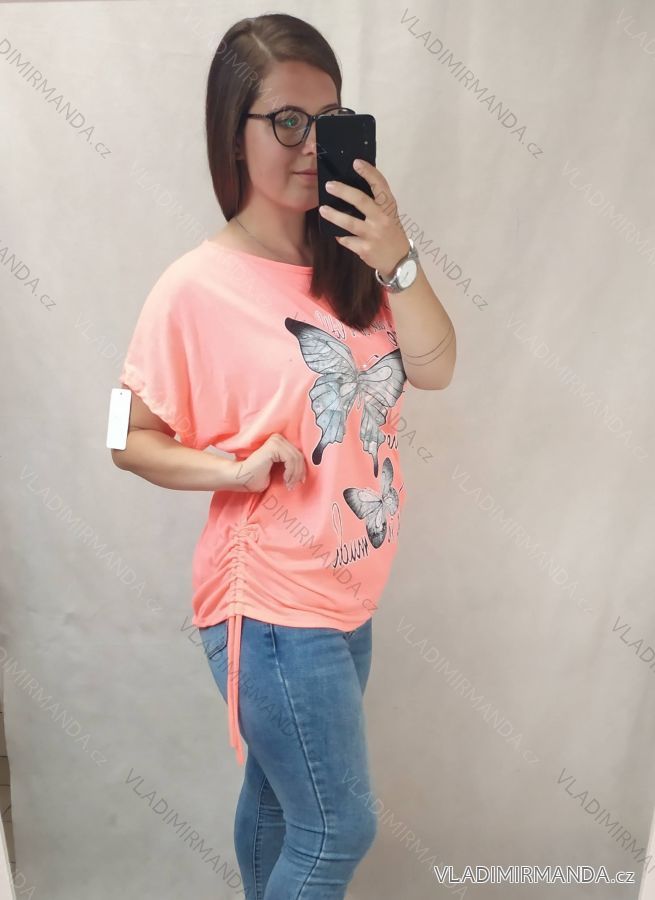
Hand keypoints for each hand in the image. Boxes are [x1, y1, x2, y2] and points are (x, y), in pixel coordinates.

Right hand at [230, 433, 306, 493]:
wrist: (239, 478)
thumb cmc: (255, 477)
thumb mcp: (278, 472)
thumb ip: (288, 466)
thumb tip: (305, 469)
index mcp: (279, 443)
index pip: (298, 454)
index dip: (301, 469)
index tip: (300, 482)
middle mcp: (277, 439)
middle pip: (299, 456)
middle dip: (299, 473)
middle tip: (293, 485)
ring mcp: (275, 441)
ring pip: (297, 458)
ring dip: (295, 474)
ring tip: (289, 484)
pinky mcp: (273, 446)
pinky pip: (291, 459)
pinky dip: (291, 471)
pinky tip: (285, 479)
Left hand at [318, 159, 409, 278]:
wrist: (399, 261)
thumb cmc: (391, 232)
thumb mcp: (389, 214)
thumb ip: (376, 202)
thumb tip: (353, 185)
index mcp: (389, 207)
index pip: (380, 185)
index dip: (368, 172)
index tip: (356, 162)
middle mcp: (382, 219)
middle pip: (360, 200)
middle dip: (343, 191)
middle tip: (329, 185)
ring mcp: (373, 235)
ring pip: (349, 222)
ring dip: (333, 215)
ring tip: (323, 209)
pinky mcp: (365, 249)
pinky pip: (346, 240)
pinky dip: (340, 236)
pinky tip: (336, 233)